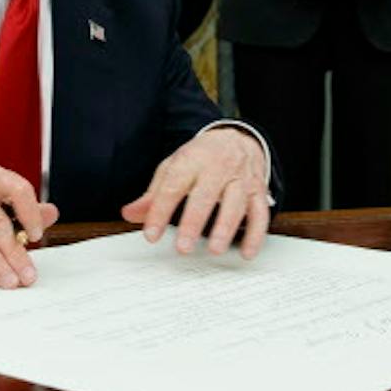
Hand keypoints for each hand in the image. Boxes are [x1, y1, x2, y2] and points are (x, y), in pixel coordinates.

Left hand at [119, 127, 272, 259]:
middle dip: (193, 223)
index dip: (160, 211)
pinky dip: (256, 235)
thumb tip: (130, 214)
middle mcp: (218, 168)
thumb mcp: (173, 167)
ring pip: (235, 204)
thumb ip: (153, 194)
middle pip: (205, 196)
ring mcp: (241, 179)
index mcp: (192, 160)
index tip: (151, 234)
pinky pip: (260, 214)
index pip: (173, 187)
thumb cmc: (201, 157)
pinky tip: (246, 253)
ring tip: (214, 250)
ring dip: (225, 229)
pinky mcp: (258, 191)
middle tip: (183, 247)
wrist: (236, 138)